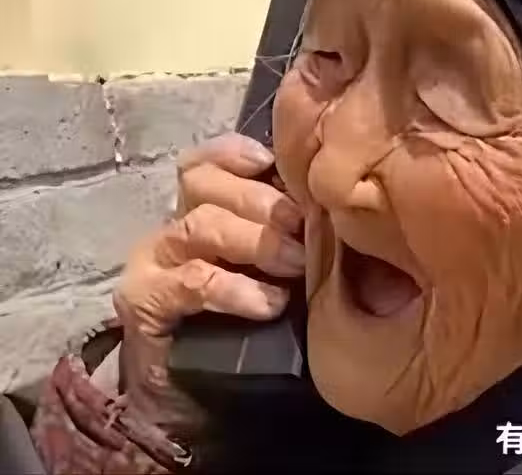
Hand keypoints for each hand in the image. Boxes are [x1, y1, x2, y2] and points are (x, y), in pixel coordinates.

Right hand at [113, 133, 305, 423]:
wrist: (196, 398)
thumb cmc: (252, 324)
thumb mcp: (283, 269)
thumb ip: (300, 234)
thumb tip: (348, 210)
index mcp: (208, 207)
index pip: (214, 158)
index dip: (244, 153)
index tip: (288, 168)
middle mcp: (176, 223)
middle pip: (206, 182)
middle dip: (264, 200)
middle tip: (307, 227)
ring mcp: (156, 260)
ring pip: (199, 224)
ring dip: (255, 241)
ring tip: (295, 267)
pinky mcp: (144, 301)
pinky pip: (191, 281)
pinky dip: (234, 288)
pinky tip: (268, 304)